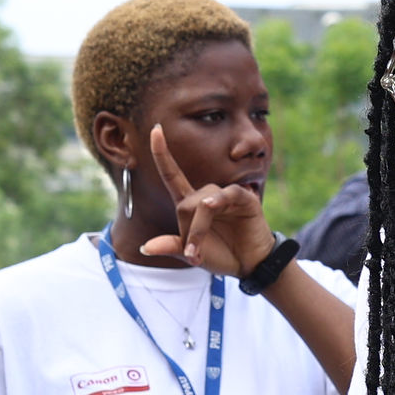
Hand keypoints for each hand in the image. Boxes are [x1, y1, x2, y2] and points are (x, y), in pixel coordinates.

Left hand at [139, 126, 276, 277]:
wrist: (250, 264)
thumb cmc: (222, 254)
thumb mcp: (192, 253)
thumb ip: (172, 247)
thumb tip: (144, 248)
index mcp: (191, 204)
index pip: (172, 175)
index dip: (162, 154)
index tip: (155, 130)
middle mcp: (207, 196)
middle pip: (186, 202)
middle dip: (187, 230)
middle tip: (193, 253)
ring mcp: (226, 195)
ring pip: (203, 202)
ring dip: (199, 228)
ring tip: (199, 252)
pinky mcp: (244, 198)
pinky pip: (225, 195)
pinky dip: (217, 203)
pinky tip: (214, 208)